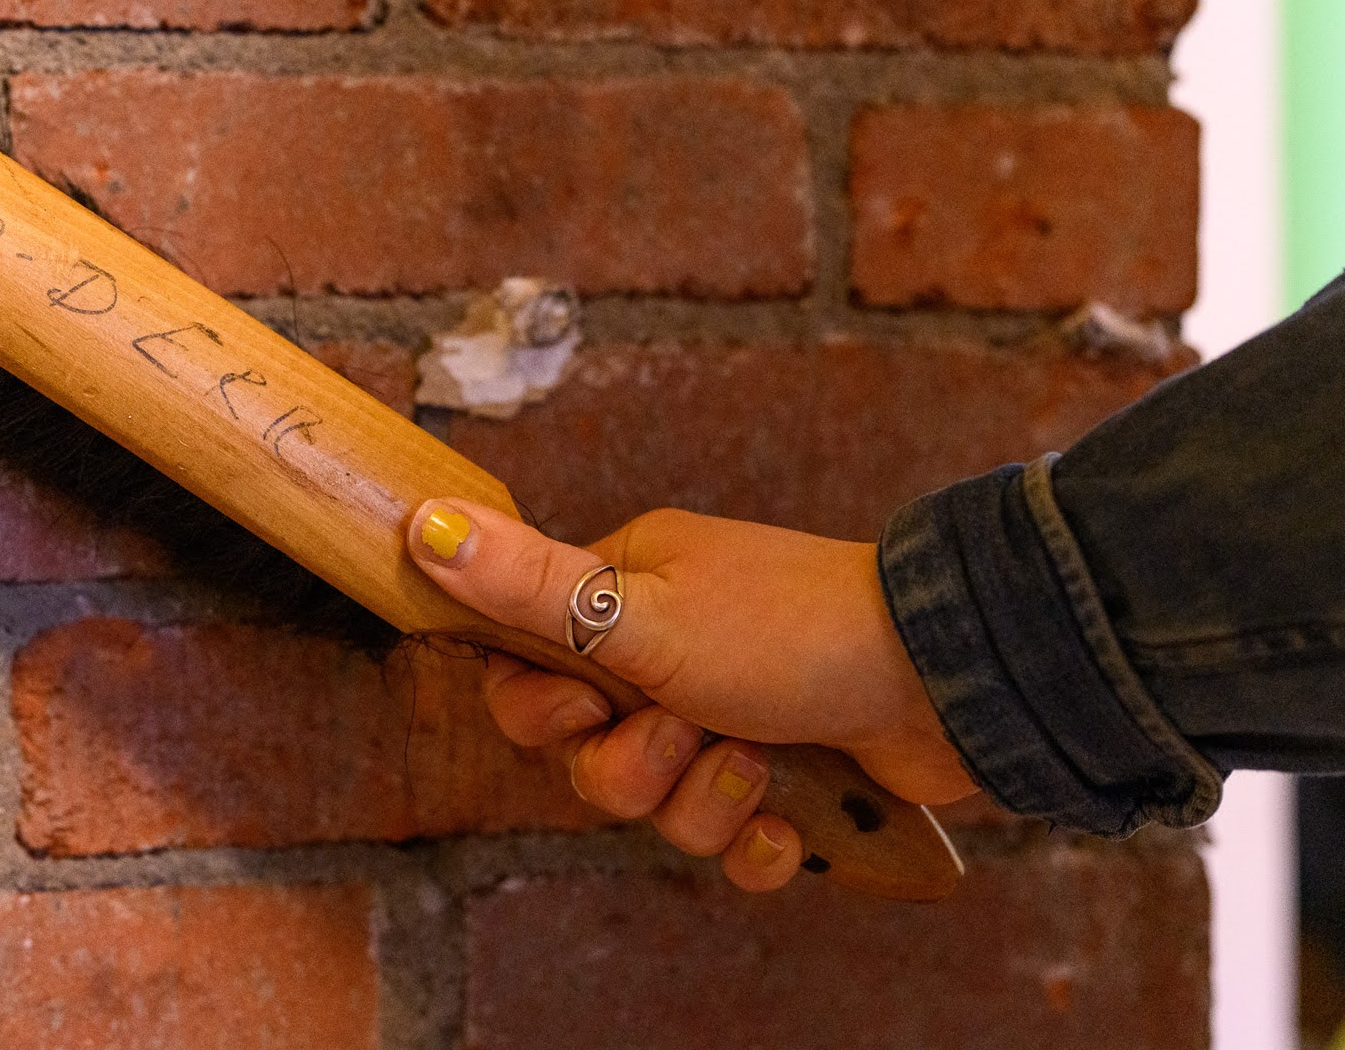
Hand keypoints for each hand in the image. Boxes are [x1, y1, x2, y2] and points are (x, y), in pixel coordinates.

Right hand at [406, 500, 976, 891]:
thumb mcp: (641, 610)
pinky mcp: (782, 775)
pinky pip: (729, 842)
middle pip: (586, 755)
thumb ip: (527, 585)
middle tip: (686, 729)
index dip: (543, 714)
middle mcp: (669, 653)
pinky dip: (756, 843)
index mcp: (627, 596)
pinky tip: (788, 821)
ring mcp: (728, 714)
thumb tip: (421, 523)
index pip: (528, 674)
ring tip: (755, 760)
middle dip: (631, 768)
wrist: (946, 678)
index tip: (590, 704)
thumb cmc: (789, 628)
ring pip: (656, 804)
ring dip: (702, 801)